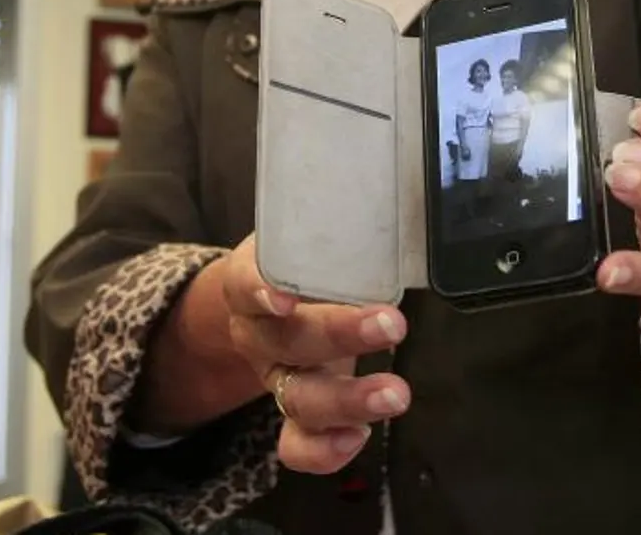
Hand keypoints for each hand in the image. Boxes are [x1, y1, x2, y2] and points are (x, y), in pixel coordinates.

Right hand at [218, 236, 411, 472]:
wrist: (272, 300)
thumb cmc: (303, 260)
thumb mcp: (306, 235)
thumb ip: (332, 222)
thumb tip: (389, 190)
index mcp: (252, 282)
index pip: (244, 281)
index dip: (259, 289)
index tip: (282, 294)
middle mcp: (259, 333)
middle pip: (286, 342)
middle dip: (340, 335)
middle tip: (391, 323)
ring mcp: (276, 377)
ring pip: (297, 398)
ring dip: (347, 400)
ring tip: (396, 394)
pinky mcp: (295, 411)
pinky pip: (296, 443)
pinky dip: (324, 450)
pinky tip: (359, 437)